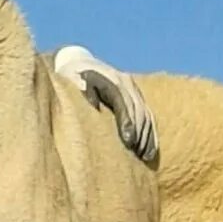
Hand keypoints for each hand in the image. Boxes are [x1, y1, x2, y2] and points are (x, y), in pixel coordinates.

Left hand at [53, 45, 158, 162]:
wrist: (80, 64)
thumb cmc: (72, 78)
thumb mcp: (72, 82)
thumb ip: (83, 93)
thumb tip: (94, 106)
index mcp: (111, 79)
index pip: (123, 102)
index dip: (127, 121)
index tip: (128, 141)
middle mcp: (126, 82)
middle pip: (138, 110)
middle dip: (139, 133)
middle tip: (136, 154)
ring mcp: (134, 89)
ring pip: (146, 115)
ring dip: (147, 137)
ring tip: (144, 157)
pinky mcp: (137, 97)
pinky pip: (149, 117)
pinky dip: (151, 135)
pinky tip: (150, 152)